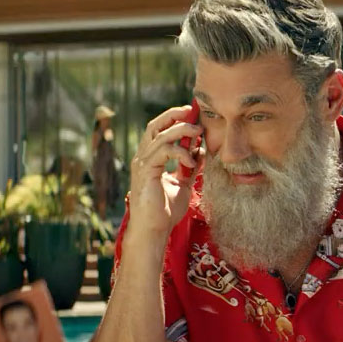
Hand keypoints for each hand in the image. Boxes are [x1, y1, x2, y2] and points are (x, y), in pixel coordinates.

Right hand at [125, 106, 202, 238]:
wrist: (154, 230)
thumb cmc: (165, 211)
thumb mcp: (183, 184)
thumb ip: (190, 167)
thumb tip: (200, 150)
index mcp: (150, 158)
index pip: (160, 130)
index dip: (174, 119)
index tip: (193, 114)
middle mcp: (143, 157)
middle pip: (155, 125)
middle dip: (174, 115)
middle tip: (193, 111)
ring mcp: (142, 163)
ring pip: (160, 135)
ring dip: (181, 130)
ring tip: (198, 132)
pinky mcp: (145, 171)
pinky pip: (163, 151)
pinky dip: (180, 151)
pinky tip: (191, 161)